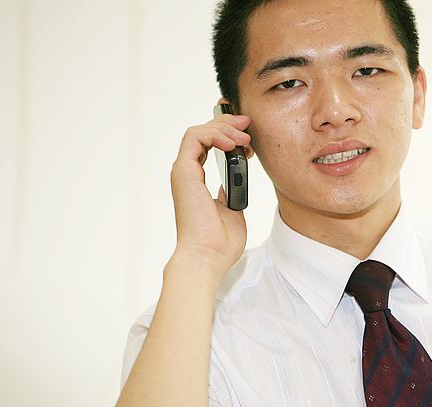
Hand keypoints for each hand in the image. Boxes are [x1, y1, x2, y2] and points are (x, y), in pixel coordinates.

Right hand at [169, 111, 254, 280]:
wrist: (207, 257)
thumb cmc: (219, 243)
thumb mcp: (232, 211)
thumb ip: (230, 194)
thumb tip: (231, 184)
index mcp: (197, 182)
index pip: (207, 146)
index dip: (227, 134)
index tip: (248, 138)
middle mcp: (188, 174)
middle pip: (202, 133)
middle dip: (226, 123)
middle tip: (247, 124)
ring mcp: (184, 172)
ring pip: (197, 131)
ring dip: (223, 128)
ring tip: (244, 138)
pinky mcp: (183, 172)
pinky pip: (194, 138)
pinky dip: (215, 134)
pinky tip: (233, 144)